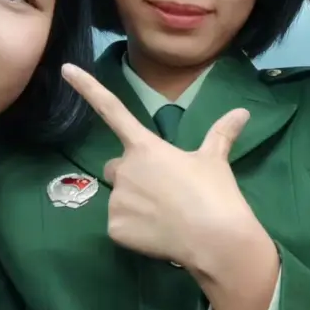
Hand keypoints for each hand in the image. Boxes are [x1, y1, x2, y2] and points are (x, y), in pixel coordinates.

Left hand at [62, 64, 266, 272]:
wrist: (215, 239)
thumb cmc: (215, 193)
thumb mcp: (215, 160)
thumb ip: (221, 134)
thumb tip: (243, 112)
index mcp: (146, 147)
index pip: (112, 110)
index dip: (88, 88)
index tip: (66, 69)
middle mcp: (125, 168)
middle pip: (118, 168)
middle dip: (133, 176)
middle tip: (163, 191)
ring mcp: (117, 200)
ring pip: (120, 199)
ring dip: (136, 205)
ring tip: (166, 216)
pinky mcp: (115, 228)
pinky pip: (119, 226)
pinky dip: (135, 231)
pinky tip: (159, 234)